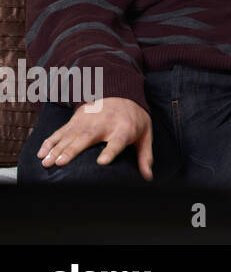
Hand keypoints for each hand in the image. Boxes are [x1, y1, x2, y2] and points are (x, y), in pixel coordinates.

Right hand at [35, 97, 153, 178]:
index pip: (117, 141)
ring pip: (70, 135)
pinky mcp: (77, 119)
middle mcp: (104, 124)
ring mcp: (88, 120)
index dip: (110, 151)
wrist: (122, 93)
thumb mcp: (145, 135)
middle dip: (72, 150)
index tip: (102, 162)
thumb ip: (145, 156)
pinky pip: (61, 131)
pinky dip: (50, 141)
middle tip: (60, 163)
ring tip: (46, 162)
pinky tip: (41, 153)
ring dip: (57, 148)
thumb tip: (147, 177)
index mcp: (124, 129)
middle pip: (87, 138)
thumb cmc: (134, 120)